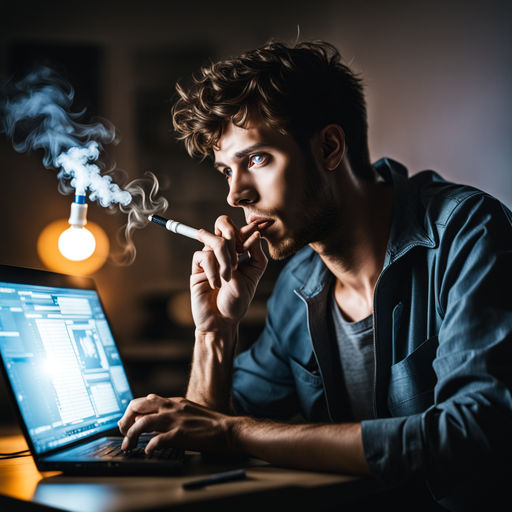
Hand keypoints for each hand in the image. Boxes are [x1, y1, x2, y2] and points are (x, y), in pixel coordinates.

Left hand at [118, 394, 233, 453]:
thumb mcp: (186, 409)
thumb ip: (170, 411)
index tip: (127, 425)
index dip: (130, 413)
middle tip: (123, 434)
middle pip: (137, 406)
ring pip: (143, 422)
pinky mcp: (181, 434)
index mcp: (173, 402)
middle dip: (125, 420)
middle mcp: (171, 408)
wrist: (227, 429)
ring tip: (127, 447)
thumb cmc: (208, 423)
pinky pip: (158, 440)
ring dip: (130, 436)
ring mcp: (175, 420)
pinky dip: (149, 446)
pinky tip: (148, 452)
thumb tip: (150, 416)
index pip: (143, 401)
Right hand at [190, 215, 266, 332]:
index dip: (248, 228)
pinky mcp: (198, 267)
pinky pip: (203, 256)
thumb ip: (256, 253)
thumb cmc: (238, 301)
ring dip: (225, 258)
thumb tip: (255, 233)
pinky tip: (216, 284)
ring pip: (215, 240)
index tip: (258, 229)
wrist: (222, 321)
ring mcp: (210, 257)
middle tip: (238, 255)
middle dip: (232, 234)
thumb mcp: (253, 275)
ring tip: (228, 277)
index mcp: (239, 251)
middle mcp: (223, 251)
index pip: (241, 229)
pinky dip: (213, 270)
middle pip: (222, 223)